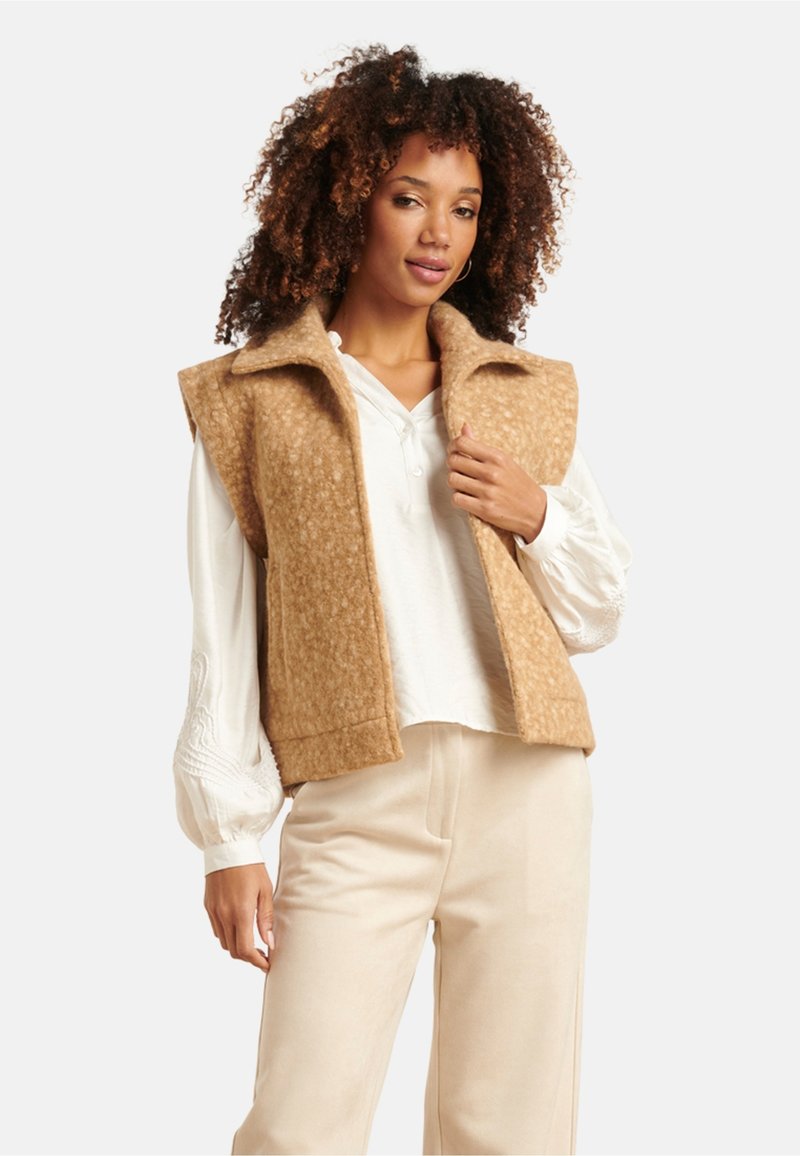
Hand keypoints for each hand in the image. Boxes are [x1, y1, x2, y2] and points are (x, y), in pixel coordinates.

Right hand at [204, 862, 275, 971]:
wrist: (228, 847)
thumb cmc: (251, 866)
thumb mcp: (265, 890)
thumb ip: (266, 918)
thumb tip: (269, 943)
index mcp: (241, 912)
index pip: (245, 950)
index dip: (257, 962)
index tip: (267, 964)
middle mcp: (224, 915)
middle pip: (234, 951)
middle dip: (248, 957)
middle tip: (262, 954)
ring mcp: (214, 912)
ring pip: (224, 942)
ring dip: (237, 947)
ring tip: (252, 941)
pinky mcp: (208, 906)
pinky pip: (217, 930)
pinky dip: (227, 935)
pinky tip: (238, 927)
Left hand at [446, 421, 546, 543]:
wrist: (536, 510)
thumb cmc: (519, 484)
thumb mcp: (505, 461)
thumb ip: (481, 447)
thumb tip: (464, 427)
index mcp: (497, 457)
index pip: (462, 443)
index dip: (453, 446)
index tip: (454, 451)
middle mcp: (492, 473)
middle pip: (453, 461)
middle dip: (452, 465)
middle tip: (458, 469)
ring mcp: (487, 491)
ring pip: (452, 480)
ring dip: (455, 482)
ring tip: (463, 484)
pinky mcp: (484, 509)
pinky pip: (456, 499)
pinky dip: (458, 498)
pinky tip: (466, 497)